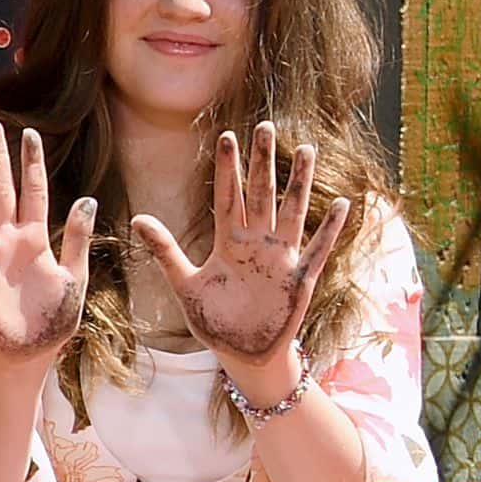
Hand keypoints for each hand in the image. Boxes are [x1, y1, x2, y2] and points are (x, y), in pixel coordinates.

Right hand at [0, 117, 97, 369]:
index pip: (35, 190)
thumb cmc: (54, 321)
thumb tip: (87, 199)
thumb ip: (78, 240)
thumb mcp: (75, 279)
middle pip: (0, 190)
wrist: (29, 355)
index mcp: (36, 239)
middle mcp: (7, 240)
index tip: (30, 133)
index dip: (32, 162)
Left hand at [131, 118, 346, 378]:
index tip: (227, 135)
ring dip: (299, 184)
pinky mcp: (299, 281)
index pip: (228, 197)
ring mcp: (280, 260)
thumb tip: (139, 218)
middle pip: (261, 195)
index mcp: (229, 244)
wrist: (242, 355)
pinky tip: (341, 205)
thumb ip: (166, 251)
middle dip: (263, 163)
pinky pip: (317, 251)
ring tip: (307, 150)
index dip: (229, 168)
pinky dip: (329, 230)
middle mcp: (256, 245)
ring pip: (292, 213)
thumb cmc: (216, 320)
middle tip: (266, 126)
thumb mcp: (185, 285)